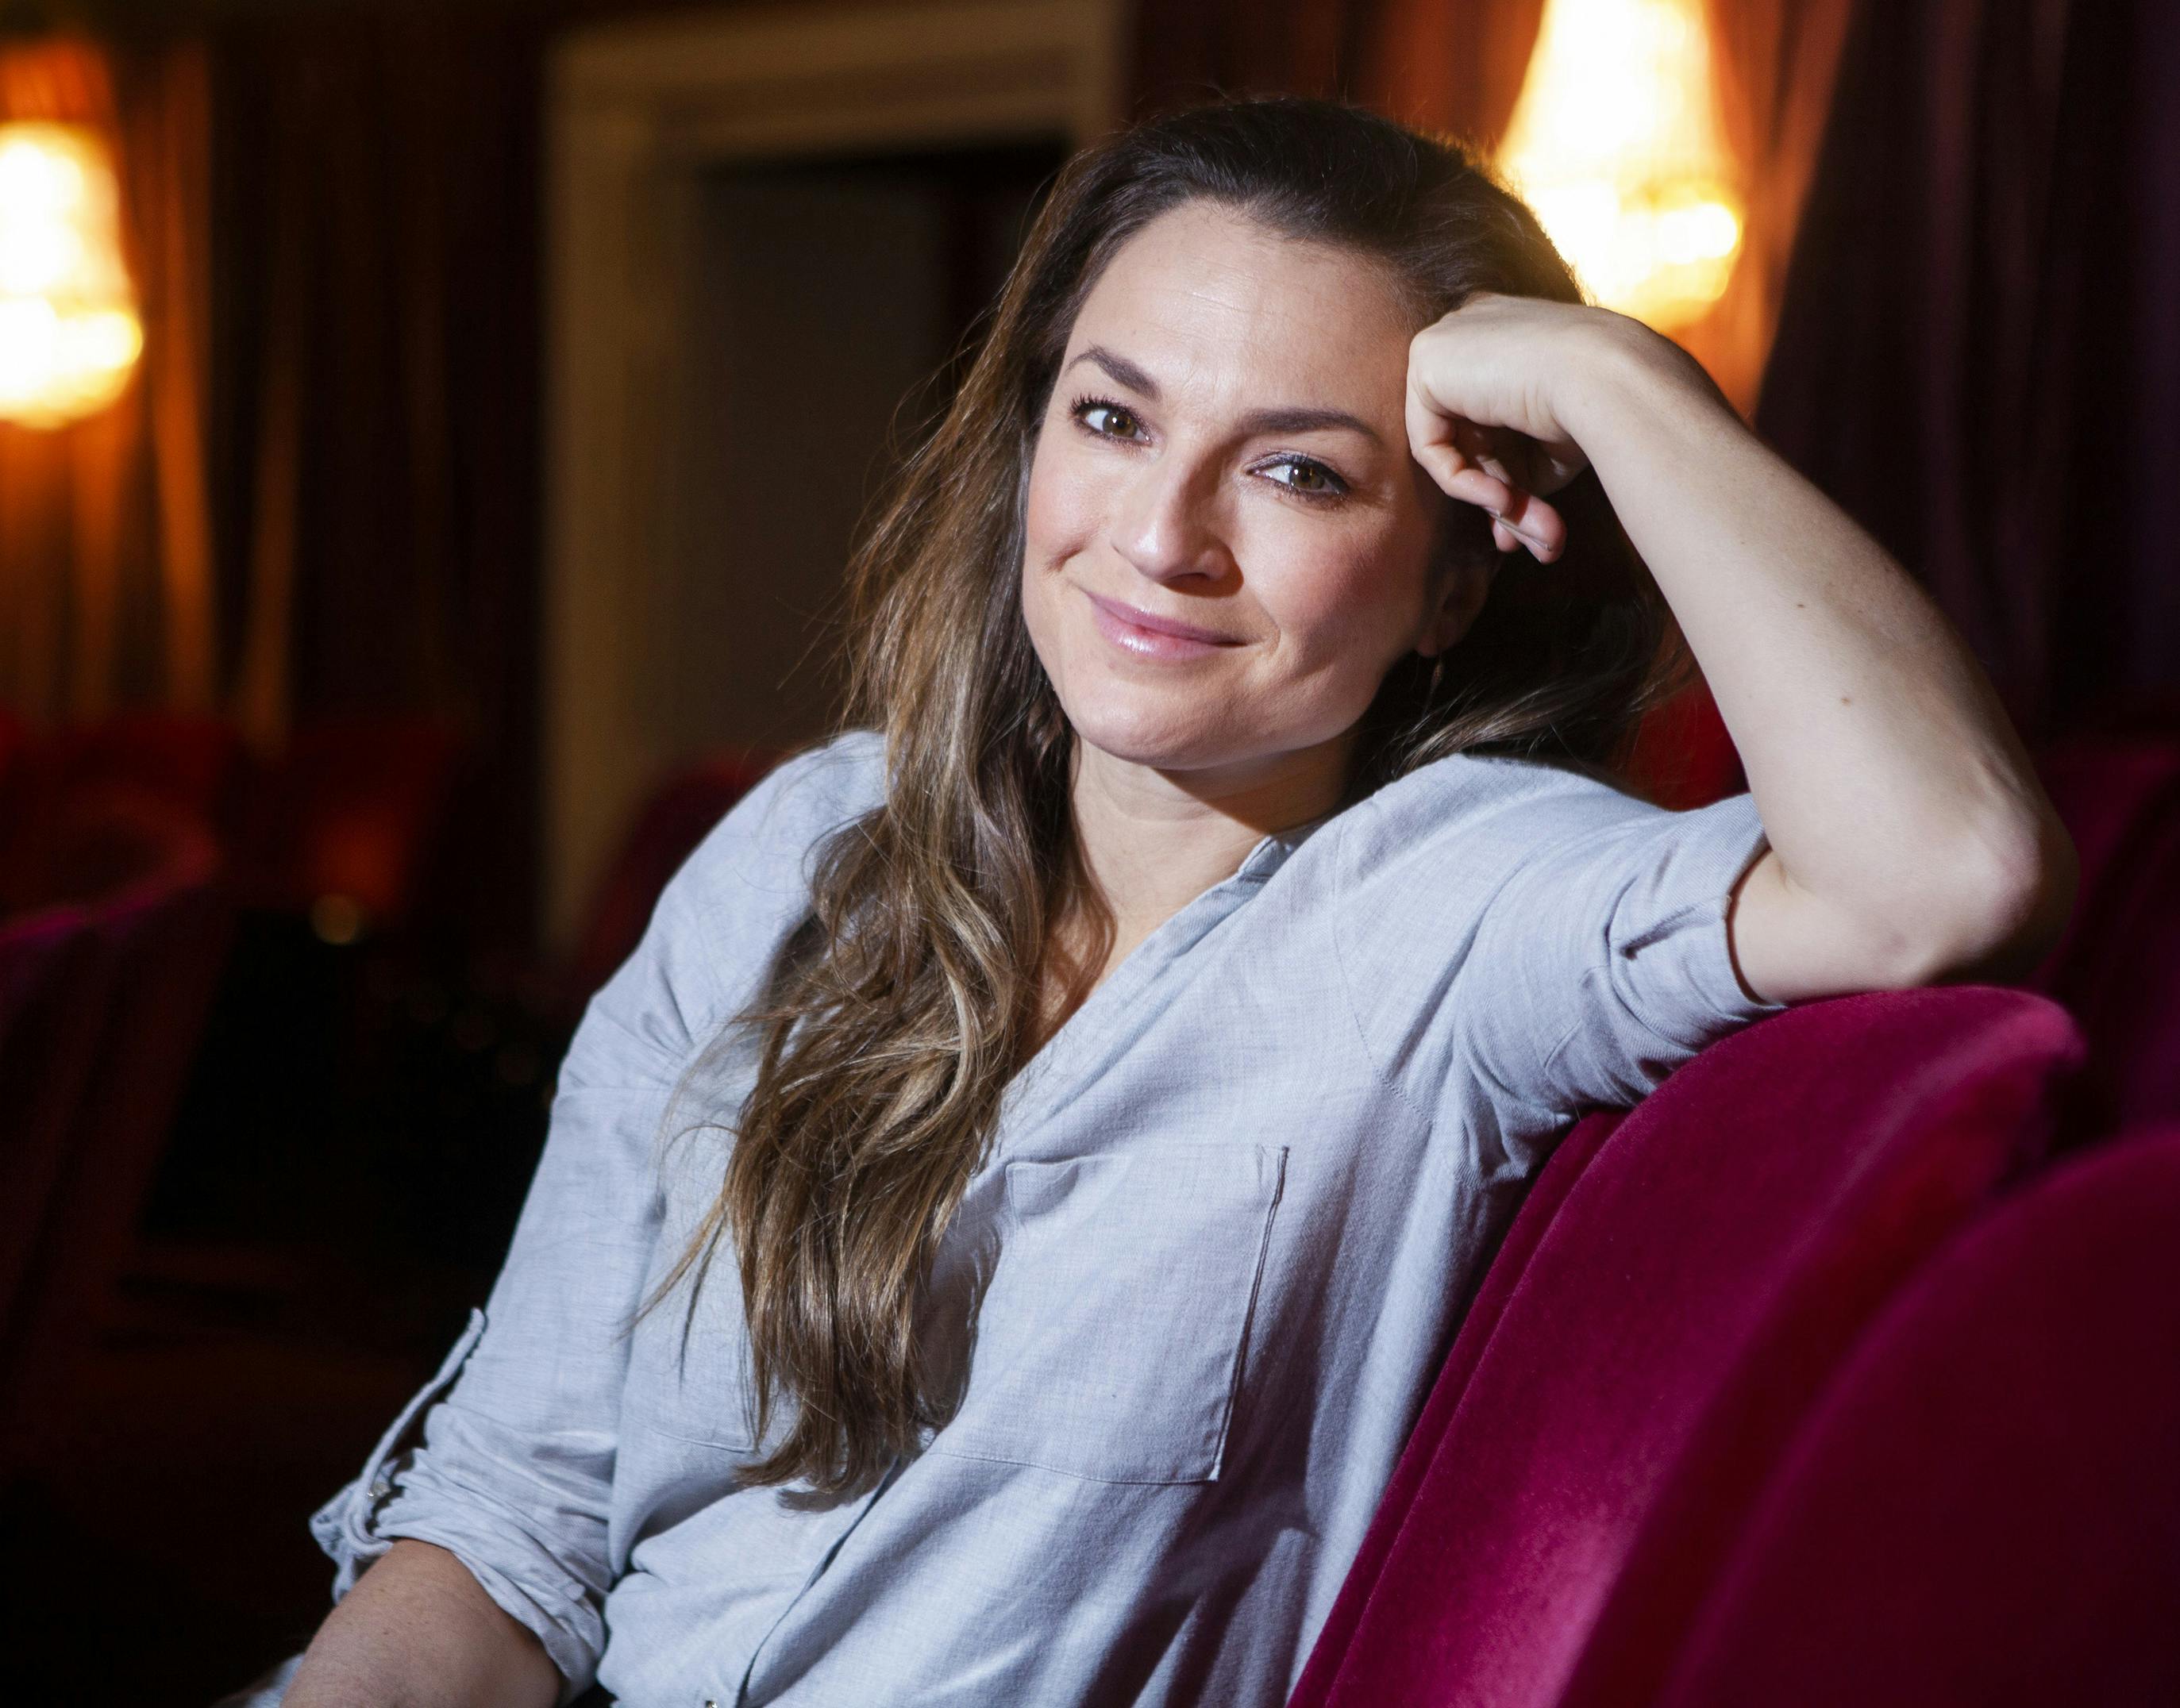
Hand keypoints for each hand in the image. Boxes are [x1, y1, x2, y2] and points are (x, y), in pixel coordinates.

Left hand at [1404, 292, 1611, 563]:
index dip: (1508, 477)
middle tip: (1539, 539)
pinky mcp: (1426, 359)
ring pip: (1454, 447)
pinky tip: (1503, 498)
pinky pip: (1429, 445)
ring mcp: (1446, 338)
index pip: (1487, 421)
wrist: (1613, 380)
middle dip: (1504, 496)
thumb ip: (1514, 475)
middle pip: (1470, 437)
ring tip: (1540, 532)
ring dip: (1496, 499)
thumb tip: (1503, 533)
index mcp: (1504, 335)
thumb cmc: (1598, 413)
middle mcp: (1471, 329)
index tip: (1538, 519)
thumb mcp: (1549, 450)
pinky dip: (1462, 483)